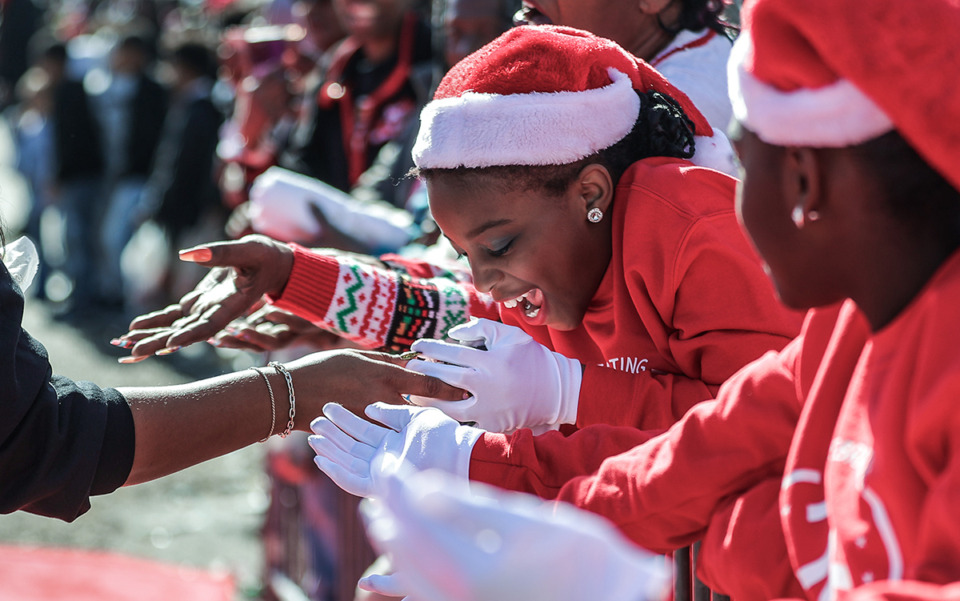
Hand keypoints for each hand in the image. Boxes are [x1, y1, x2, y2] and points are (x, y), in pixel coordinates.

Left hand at [115, 234, 293, 359]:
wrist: (274, 266)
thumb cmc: (267, 256)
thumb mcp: (250, 250)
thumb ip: (222, 253)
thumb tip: (187, 254)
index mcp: (232, 305)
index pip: (209, 324)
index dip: (191, 334)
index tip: (171, 343)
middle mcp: (217, 313)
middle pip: (185, 332)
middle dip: (159, 341)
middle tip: (132, 351)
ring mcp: (206, 309)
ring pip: (175, 326)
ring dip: (152, 335)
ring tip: (123, 343)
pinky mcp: (200, 302)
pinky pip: (174, 315)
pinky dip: (156, 321)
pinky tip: (134, 327)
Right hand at [210, 305, 345, 352]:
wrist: (342, 291)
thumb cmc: (308, 297)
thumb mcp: (281, 300)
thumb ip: (258, 302)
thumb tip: (229, 300)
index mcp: (275, 330)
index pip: (248, 341)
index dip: (231, 341)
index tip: (213, 337)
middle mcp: (286, 335)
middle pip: (258, 346)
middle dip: (239, 344)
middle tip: (220, 338)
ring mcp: (299, 331)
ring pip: (275, 341)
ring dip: (257, 337)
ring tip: (240, 329)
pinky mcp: (315, 322)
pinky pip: (296, 323)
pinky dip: (282, 317)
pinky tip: (269, 309)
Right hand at [283, 350, 468, 419]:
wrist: (289, 395)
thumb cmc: (322, 369)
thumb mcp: (356, 356)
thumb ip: (386, 361)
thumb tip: (412, 361)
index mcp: (385, 376)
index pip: (428, 385)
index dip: (450, 389)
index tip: (468, 393)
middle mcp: (382, 399)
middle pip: (421, 409)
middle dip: (438, 411)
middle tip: (460, 411)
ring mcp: (372, 420)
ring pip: (403, 426)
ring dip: (418, 427)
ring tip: (437, 430)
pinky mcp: (359, 435)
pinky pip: (383, 436)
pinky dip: (394, 436)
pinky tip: (404, 439)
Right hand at [308, 402, 482, 496]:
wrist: (458, 456)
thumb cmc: (444, 435)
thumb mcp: (414, 417)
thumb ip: (391, 413)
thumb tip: (369, 408)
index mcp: (392, 442)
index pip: (362, 430)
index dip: (344, 419)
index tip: (329, 406)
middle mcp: (384, 458)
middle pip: (350, 446)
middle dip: (332, 434)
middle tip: (315, 420)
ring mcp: (381, 473)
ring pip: (348, 462)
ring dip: (330, 450)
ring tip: (313, 436)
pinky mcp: (381, 486)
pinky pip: (352, 481)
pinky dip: (336, 471)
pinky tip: (322, 459)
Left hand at [357, 470, 670, 600]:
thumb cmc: (582, 558)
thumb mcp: (527, 520)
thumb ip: (470, 506)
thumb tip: (419, 490)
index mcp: (469, 568)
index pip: (413, 518)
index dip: (395, 486)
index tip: (385, 462)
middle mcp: (458, 598)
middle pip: (405, 550)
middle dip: (389, 512)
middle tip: (378, 483)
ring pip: (412, 578)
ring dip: (393, 545)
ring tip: (383, 519)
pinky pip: (428, 596)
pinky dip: (411, 574)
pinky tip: (407, 563)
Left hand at [405, 318, 582, 431]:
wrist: (557, 391)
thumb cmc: (531, 359)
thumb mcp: (510, 335)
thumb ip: (480, 328)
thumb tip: (453, 334)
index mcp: (490, 362)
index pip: (451, 353)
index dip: (430, 348)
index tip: (415, 346)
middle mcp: (486, 387)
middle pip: (444, 378)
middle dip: (423, 372)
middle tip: (409, 367)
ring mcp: (488, 409)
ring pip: (448, 405)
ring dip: (428, 398)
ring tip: (413, 392)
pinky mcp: (491, 424)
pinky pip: (463, 419)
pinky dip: (447, 413)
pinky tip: (434, 407)